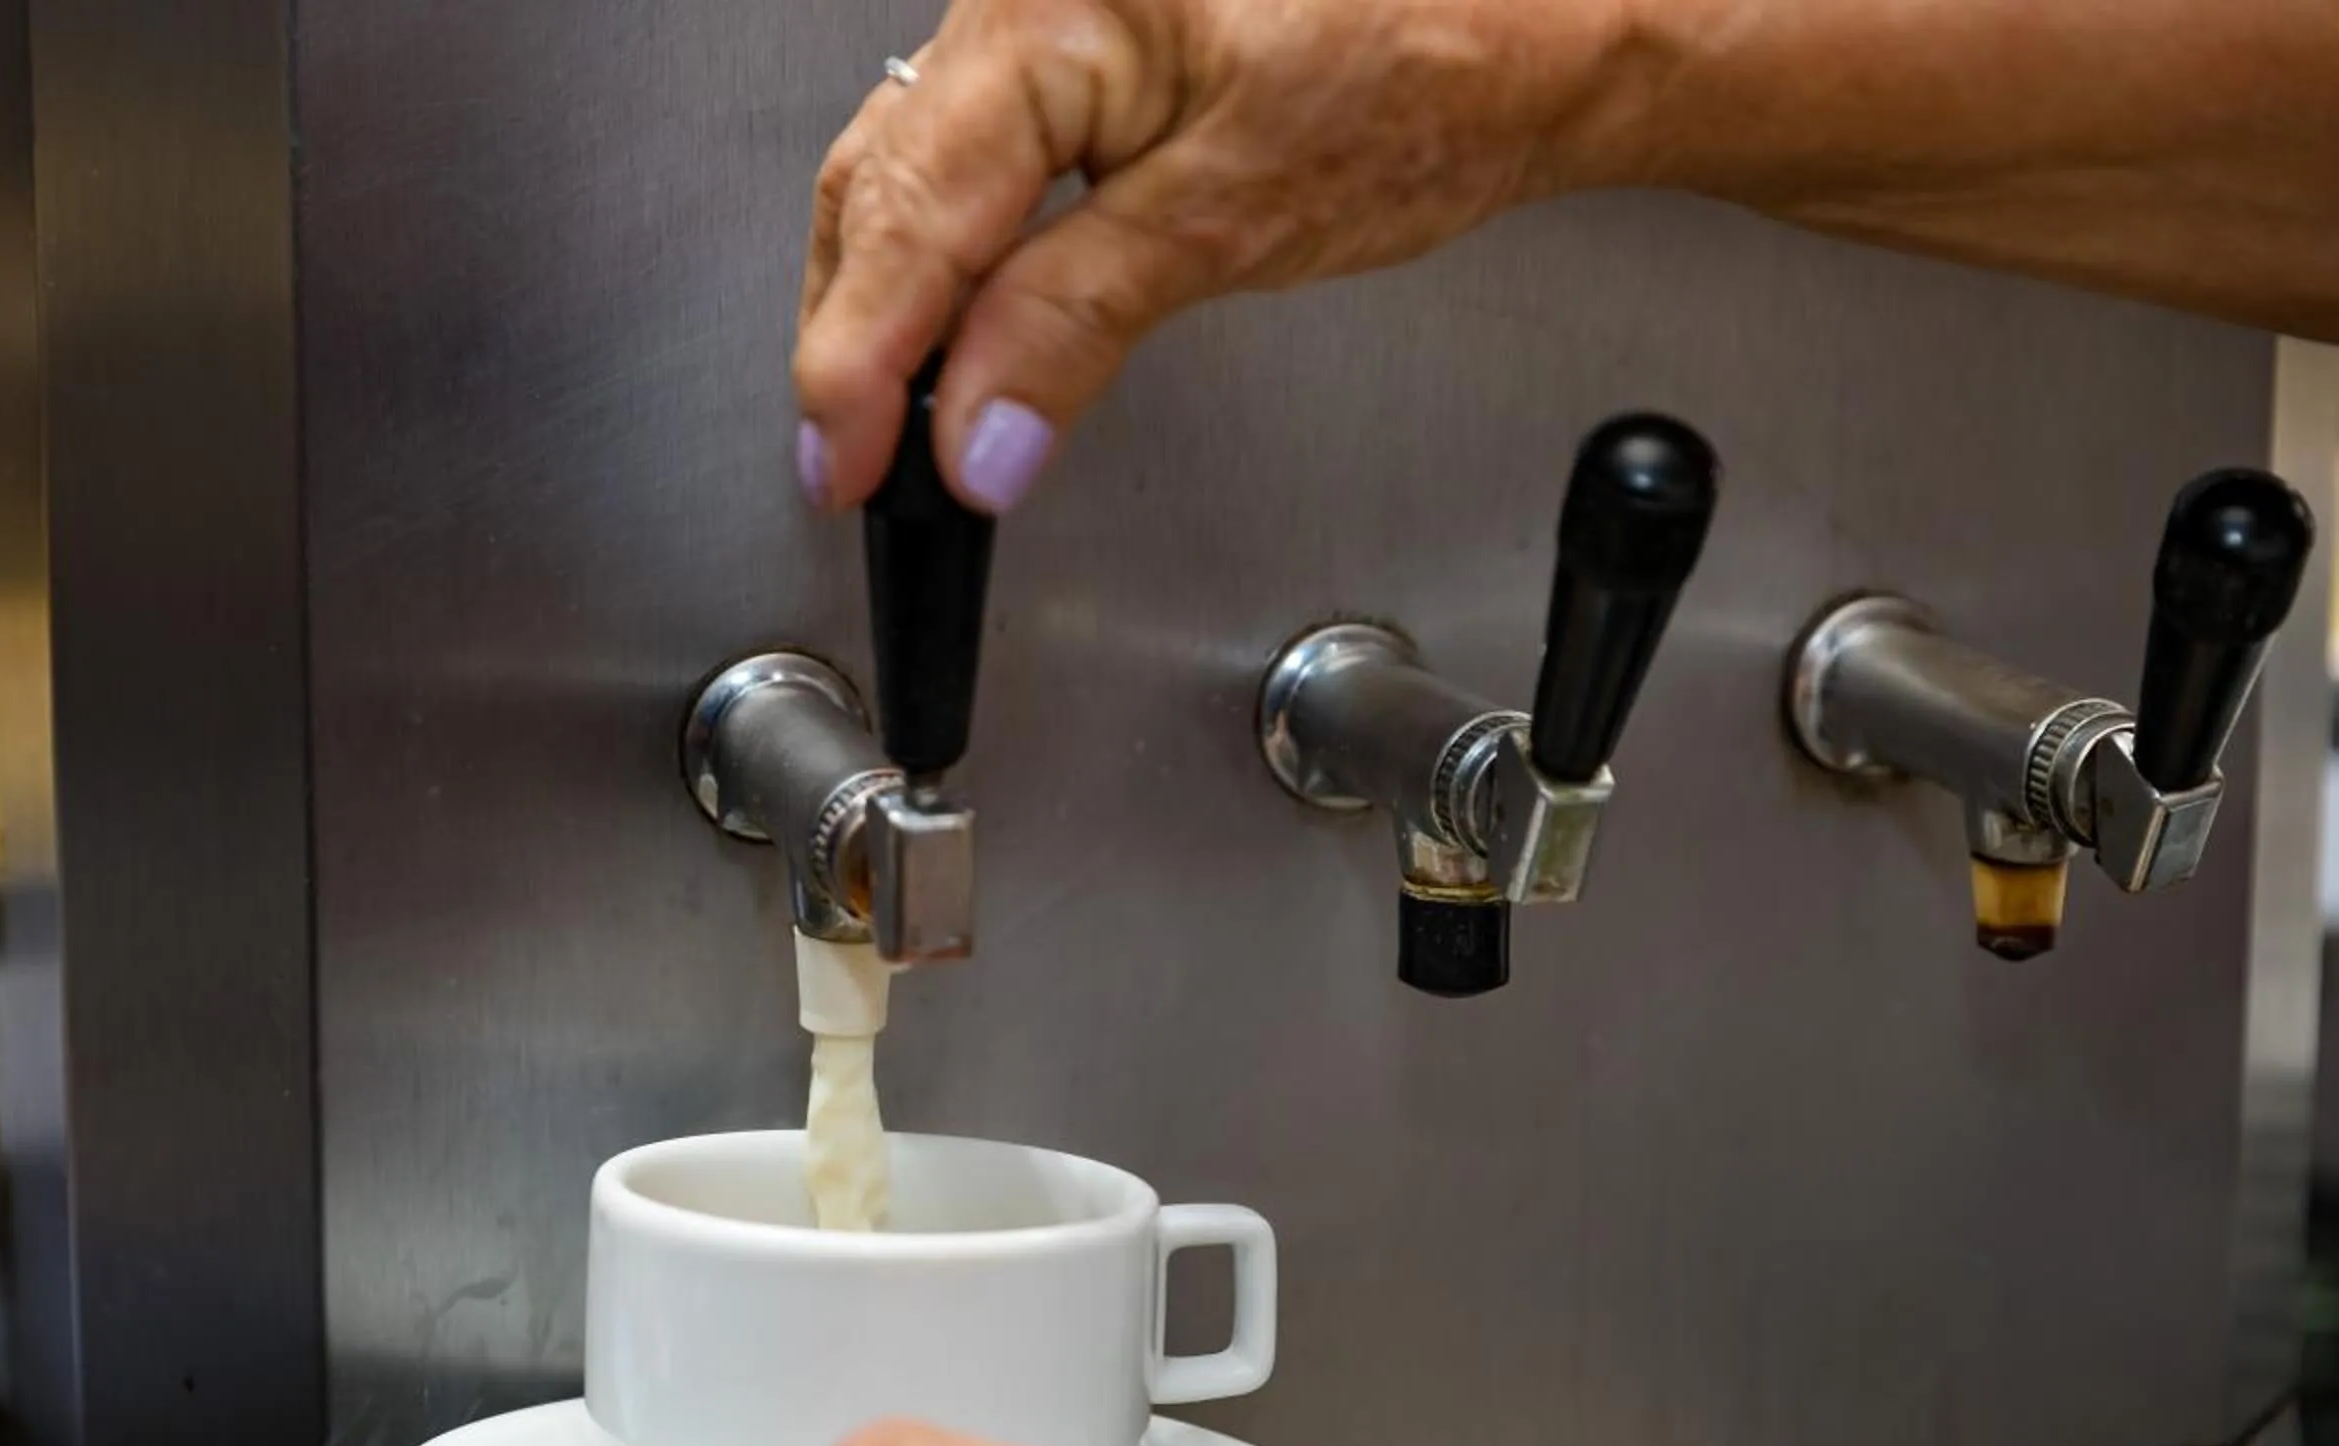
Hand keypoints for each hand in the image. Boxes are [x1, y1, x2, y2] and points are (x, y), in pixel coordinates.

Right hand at [795, 0, 1631, 512]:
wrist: (1533, 18)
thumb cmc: (1431, 67)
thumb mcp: (1235, 219)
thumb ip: (1072, 325)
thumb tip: (972, 435)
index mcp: (1053, 2)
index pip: (911, 209)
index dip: (861, 362)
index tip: (844, 466)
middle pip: (882, 181)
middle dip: (856, 338)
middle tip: (848, 466)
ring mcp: (1040, 4)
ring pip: (906, 165)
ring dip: (887, 299)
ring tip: (885, 423)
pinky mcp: (1070, 36)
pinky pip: (960, 144)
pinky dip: (940, 245)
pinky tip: (942, 325)